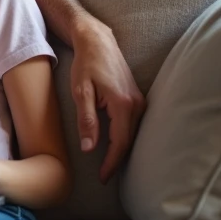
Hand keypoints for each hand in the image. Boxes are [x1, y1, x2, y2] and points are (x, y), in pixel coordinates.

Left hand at [70, 18, 145, 182]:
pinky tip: (115, 146)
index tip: (103, 177)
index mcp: (123, 104)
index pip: (120, 142)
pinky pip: (133, 124)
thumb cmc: (86, 64)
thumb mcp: (80, 91)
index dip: (112, 162)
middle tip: (105, 177)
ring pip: (133, 133)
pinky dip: (125, 137)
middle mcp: (137, 104)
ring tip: (109, 166)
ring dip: (122, 150)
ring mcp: (140, 101)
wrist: (98, 42)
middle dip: (117, 160)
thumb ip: (86, 120)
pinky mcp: (137, 98)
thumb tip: (90, 148)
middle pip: (129, 141)